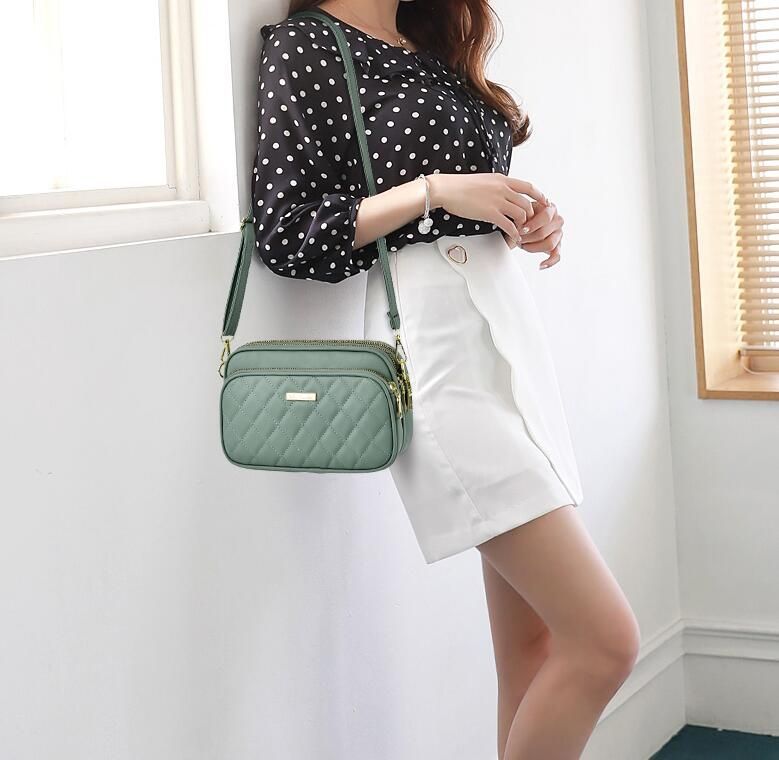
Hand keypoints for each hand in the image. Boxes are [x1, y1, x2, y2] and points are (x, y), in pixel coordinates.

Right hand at [426, 172, 549, 243]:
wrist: (447, 189)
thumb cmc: (460, 186)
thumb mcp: (484, 180)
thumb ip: (496, 186)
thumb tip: (502, 191)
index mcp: (503, 179)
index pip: (528, 187)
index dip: (539, 196)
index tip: (544, 202)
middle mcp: (503, 189)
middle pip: (527, 203)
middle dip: (531, 216)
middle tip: (529, 224)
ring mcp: (498, 201)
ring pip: (521, 214)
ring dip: (523, 225)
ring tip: (521, 232)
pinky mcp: (490, 213)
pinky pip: (509, 225)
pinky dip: (514, 233)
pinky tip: (513, 237)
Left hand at [503, 198, 563, 269]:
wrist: (526, 223)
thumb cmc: (524, 216)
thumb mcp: (522, 210)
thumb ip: (522, 214)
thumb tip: (518, 226)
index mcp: (551, 208)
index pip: (545, 217)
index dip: (532, 225)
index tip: (520, 230)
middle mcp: (557, 220)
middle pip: (544, 233)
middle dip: (527, 238)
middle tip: (517, 238)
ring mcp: (559, 234)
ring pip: (550, 244)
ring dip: (533, 247)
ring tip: (523, 246)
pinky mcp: (558, 245)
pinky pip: (557, 256)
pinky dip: (549, 262)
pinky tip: (540, 265)